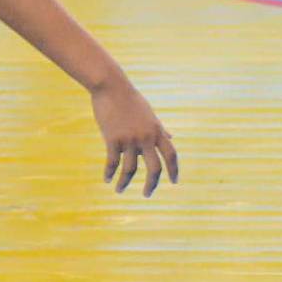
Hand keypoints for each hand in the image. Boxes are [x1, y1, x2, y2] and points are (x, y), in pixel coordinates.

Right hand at [91, 77, 177, 197]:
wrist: (111, 87)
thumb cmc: (130, 100)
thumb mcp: (150, 114)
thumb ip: (160, 129)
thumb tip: (171, 137)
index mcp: (157, 130)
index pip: (171, 154)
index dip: (174, 169)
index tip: (174, 182)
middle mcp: (146, 137)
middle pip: (155, 167)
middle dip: (151, 184)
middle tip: (147, 194)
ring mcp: (130, 138)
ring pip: (130, 169)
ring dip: (124, 183)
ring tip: (119, 190)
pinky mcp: (113, 139)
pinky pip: (113, 162)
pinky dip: (110, 173)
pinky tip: (107, 179)